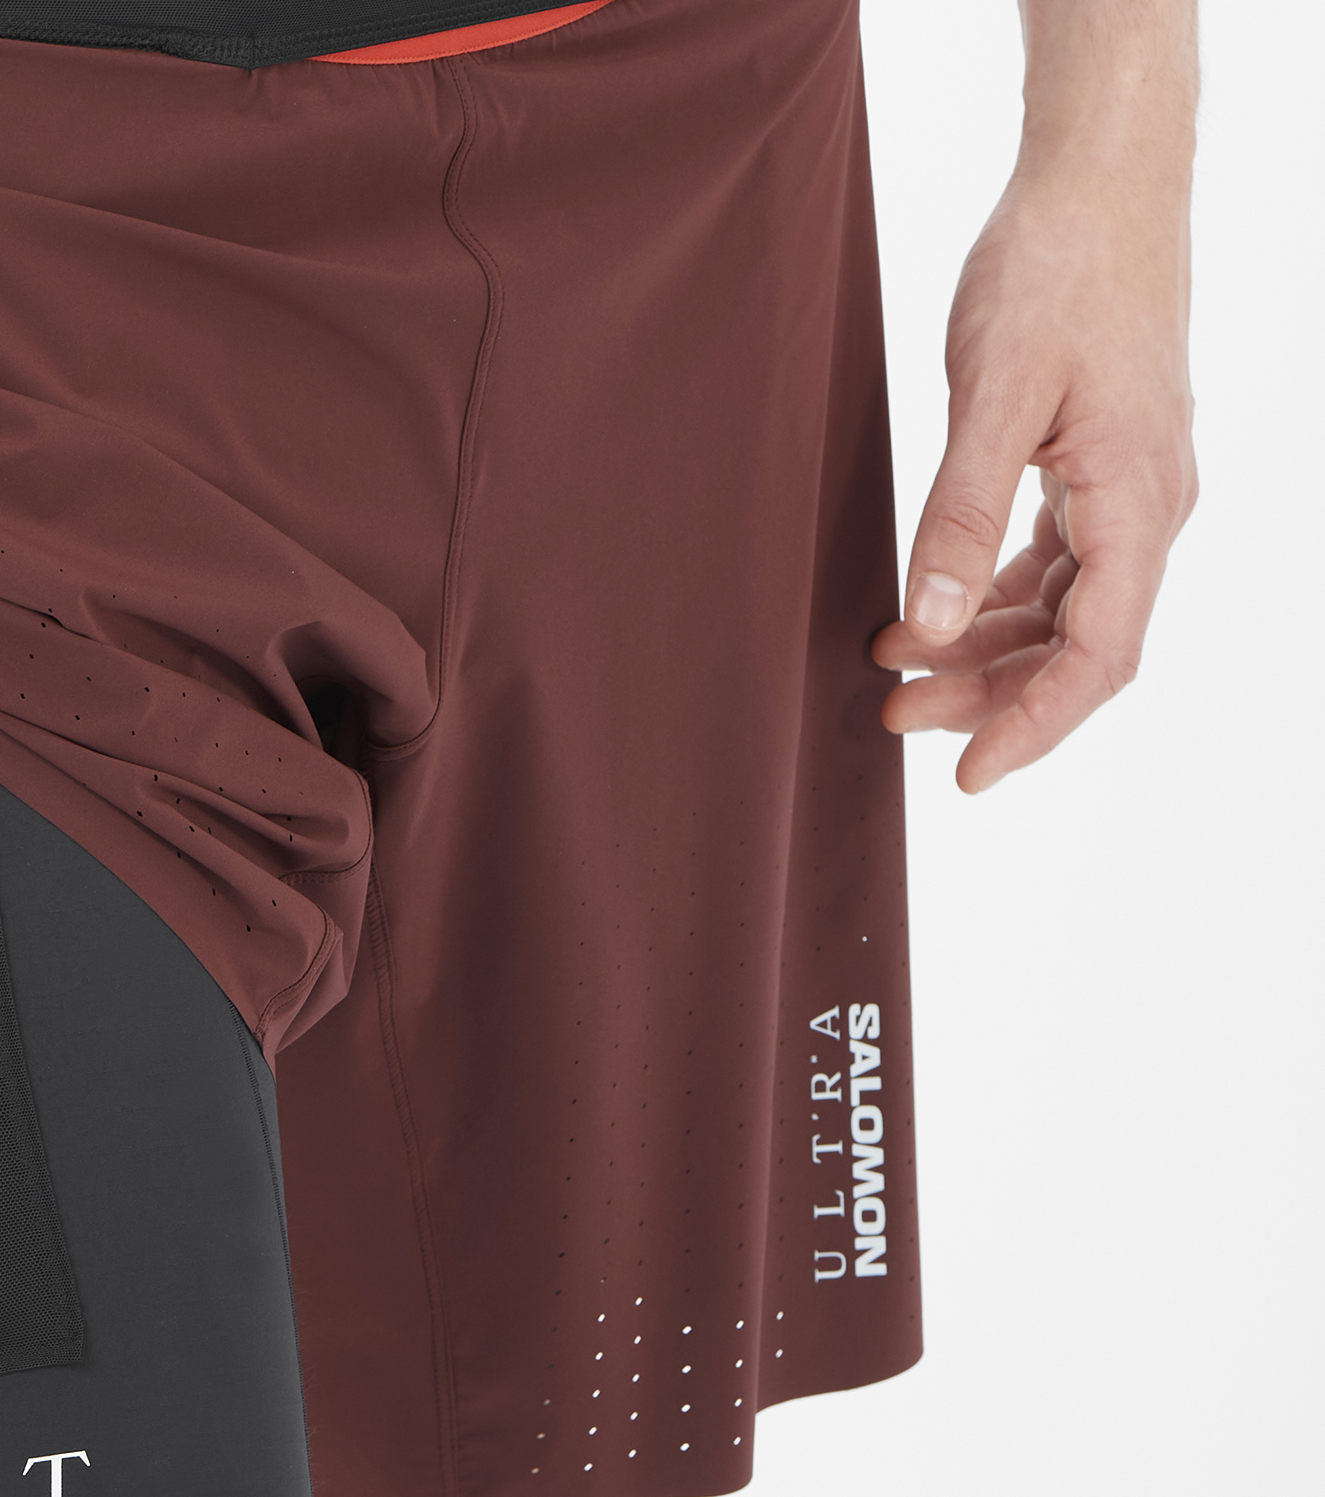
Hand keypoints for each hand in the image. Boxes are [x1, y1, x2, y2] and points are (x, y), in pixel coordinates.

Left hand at [872, 167, 1196, 791]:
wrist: (1097, 182)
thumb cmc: (1055, 271)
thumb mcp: (993, 398)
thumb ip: (959, 517)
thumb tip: (928, 628)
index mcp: (1139, 504)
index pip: (1097, 657)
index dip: (1032, 725)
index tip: (965, 775)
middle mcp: (1146, 509)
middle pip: (1074, 647)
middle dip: (985, 694)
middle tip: (890, 718)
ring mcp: (1123, 491)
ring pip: (1057, 612)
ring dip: (978, 650)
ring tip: (890, 671)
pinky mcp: (1092, 470)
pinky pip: (1048, 567)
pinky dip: (987, 599)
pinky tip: (926, 612)